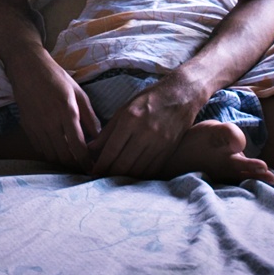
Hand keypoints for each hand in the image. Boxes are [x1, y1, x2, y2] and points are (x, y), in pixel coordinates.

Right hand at [6, 53, 98, 167]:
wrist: (27, 67)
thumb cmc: (56, 77)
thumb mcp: (78, 92)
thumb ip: (89, 115)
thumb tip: (98, 136)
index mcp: (67, 111)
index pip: (78, 146)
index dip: (86, 161)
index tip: (91, 168)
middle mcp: (51, 121)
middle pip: (64, 155)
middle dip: (75, 165)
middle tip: (82, 166)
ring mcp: (36, 125)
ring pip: (51, 154)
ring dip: (62, 160)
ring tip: (71, 160)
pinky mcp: (27, 126)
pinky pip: (39, 148)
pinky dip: (49, 153)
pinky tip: (57, 149)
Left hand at [88, 75, 206, 178]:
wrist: (182, 94)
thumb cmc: (149, 99)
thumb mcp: (125, 108)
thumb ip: (108, 130)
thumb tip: (91, 148)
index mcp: (130, 119)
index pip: (112, 149)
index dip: (101, 164)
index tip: (93, 172)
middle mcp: (145, 132)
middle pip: (124, 163)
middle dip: (110, 174)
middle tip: (101, 179)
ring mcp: (159, 142)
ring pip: (138, 169)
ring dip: (124, 177)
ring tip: (114, 180)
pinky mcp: (169, 149)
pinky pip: (152, 168)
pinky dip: (140, 176)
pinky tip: (132, 177)